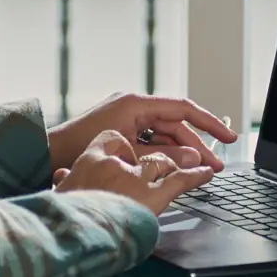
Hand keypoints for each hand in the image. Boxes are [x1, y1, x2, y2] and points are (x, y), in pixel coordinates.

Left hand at [47, 92, 235, 173]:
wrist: (46, 155)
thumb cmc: (79, 149)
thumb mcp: (129, 153)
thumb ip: (163, 156)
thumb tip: (194, 158)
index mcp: (135, 104)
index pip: (182, 109)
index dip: (209, 124)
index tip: (229, 137)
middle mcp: (132, 107)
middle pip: (175, 126)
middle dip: (197, 147)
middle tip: (216, 167)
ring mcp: (126, 119)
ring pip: (164, 136)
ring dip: (182, 153)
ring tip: (200, 172)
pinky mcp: (120, 132)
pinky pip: (150, 142)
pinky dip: (164, 155)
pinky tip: (176, 170)